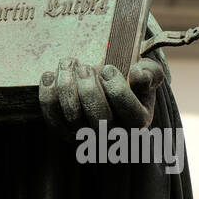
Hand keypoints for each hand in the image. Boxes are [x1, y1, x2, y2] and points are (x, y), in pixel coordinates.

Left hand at [39, 57, 164, 136]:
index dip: (117, 89)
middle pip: (99, 118)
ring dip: (66, 85)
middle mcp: (113, 135)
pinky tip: (50, 74)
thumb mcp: (148, 73)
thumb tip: (139, 75)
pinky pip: (51, 116)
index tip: (108, 68)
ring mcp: (86, 135)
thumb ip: (150, 73)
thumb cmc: (129, 79)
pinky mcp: (64, 130)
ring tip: (69, 63)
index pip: (130, 113)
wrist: (106, 86)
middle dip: (89, 88)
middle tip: (85, 67)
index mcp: (138, 122)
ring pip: (73, 117)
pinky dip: (47, 93)